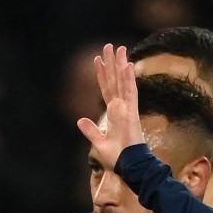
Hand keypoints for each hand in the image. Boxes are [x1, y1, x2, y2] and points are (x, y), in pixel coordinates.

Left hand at [76, 44, 144, 170]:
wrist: (129, 166)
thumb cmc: (117, 157)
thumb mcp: (99, 143)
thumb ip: (91, 130)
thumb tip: (79, 120)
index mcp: (113, 113)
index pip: (106, 89)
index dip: (102, 75)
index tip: (98, 60)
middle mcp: (121, 107)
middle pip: (115, 81)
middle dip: (111, 63)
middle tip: (109, 46)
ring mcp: (127, 108)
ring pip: (123, 82)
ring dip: (121, 65)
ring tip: (120, 48)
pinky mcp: (132, 112)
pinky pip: (130, 92)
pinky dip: (129, 79)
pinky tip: (128, 65)